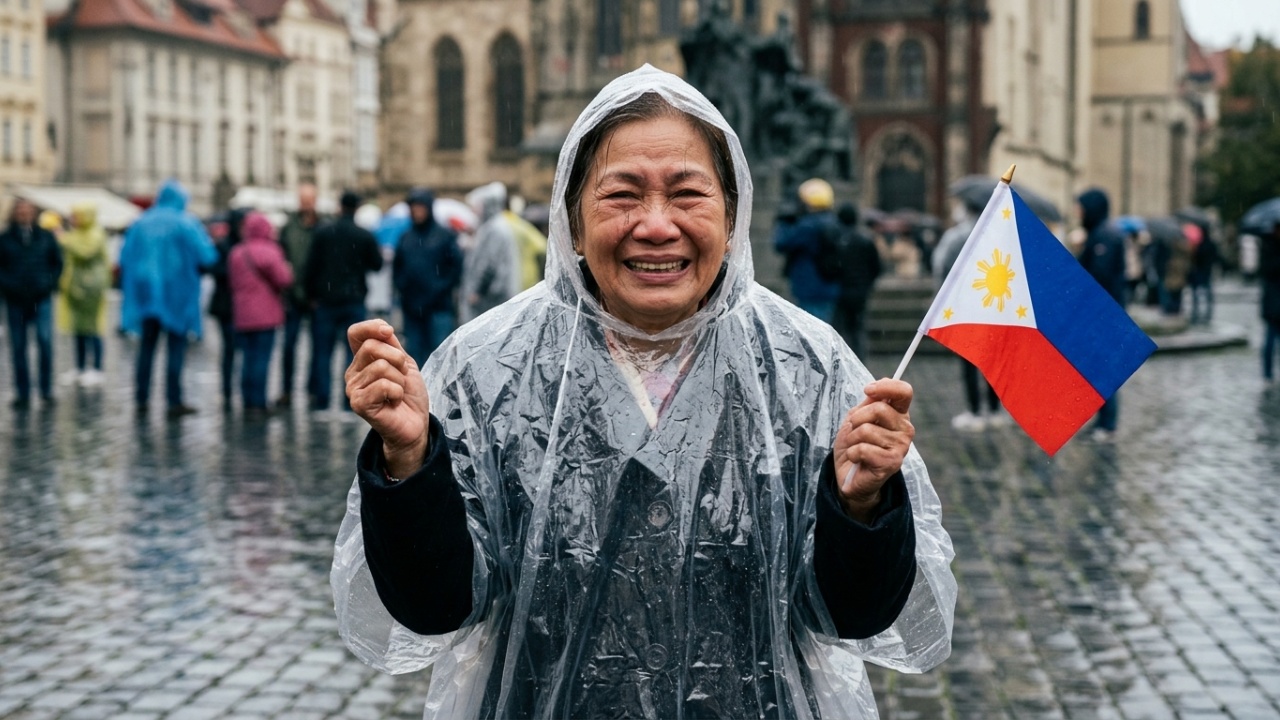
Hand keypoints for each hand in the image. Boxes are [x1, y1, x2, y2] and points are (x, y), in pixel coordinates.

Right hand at [345, 320, 429, 478]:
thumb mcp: (404, 363)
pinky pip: (383, 384)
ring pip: (381, 366)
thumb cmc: (409, 395)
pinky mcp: (358, 404)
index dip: (372, 327)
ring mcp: (353, 389)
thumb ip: (392, 344)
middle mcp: (352, 373)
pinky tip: (394, 402)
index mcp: (361, 361)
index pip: (355, 333)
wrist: (415, 424)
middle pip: (371, 346)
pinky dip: (397, 392)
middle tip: (402, 377)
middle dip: (397, 358)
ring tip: (398, 392)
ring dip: (400, 379)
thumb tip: (384, 328)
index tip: (389, 332)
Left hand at [833, 379, 914, 522]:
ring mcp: (901, 447)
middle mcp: (905, 430)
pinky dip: (852, 453)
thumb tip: (880, 383)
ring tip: (856, 447)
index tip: (868, 389)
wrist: (849, 475)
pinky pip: (863, 448)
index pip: (904, 392)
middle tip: (854, 431)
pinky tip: (857, 459)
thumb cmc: (855, 445)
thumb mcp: (858, 418)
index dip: (886, 387)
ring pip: (867, 430)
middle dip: (857, 418)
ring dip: (852, 438)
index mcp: (899, 415)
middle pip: (879, 408)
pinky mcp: (892, 463)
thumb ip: (870, 402)